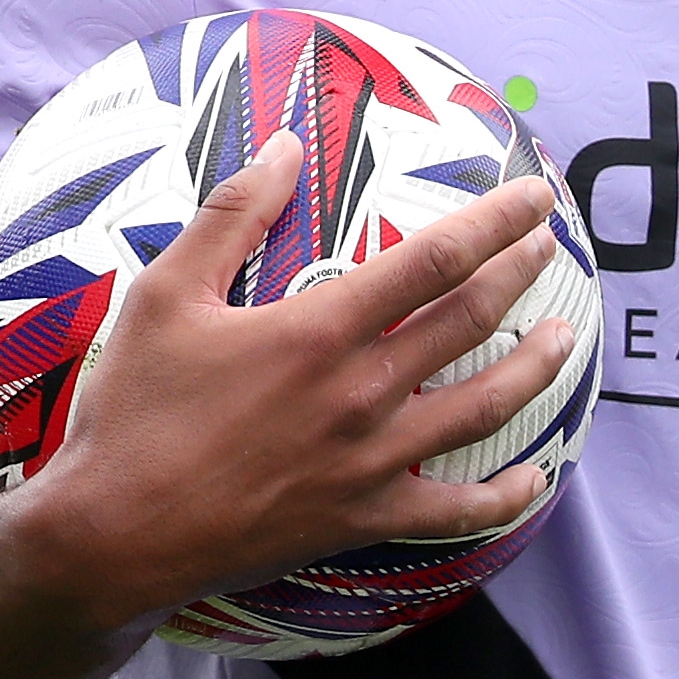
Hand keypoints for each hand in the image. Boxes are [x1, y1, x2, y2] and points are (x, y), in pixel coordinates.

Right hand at [15, 128, 578, 628]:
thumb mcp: (165, 294)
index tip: (534, 198)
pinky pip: (456, 511)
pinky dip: (504, 497)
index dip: (495, 222)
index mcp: (320, 330)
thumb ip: (232, 215)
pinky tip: (537, 479)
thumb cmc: (133, 411)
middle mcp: (362, 392)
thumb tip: (284, 144)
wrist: (114, 534)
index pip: (434, 259)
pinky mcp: (363, 518)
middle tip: (550, 245)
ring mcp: (371, 461)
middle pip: (471, 320)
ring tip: (564, 339)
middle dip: (520, 274)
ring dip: (533, 369)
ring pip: (483, 407)